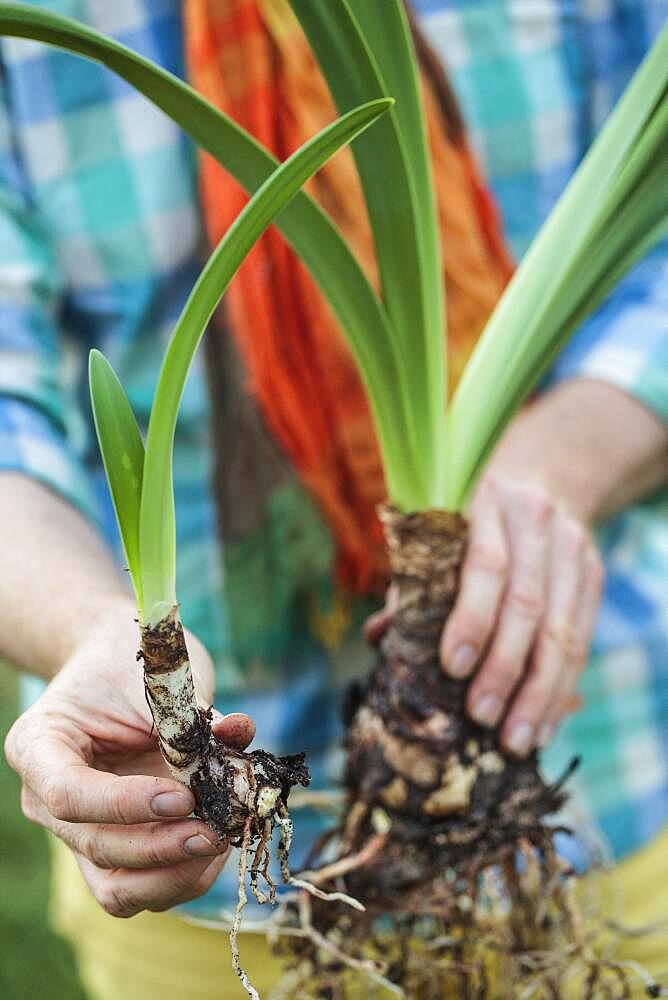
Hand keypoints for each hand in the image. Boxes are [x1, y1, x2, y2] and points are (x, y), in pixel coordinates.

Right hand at [4, 599, 254, 917]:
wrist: (113, 663)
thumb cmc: (127, 661)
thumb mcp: (155, 677)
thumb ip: (194, 718)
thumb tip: (239, 739)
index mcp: (40, 747)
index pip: (69, 796)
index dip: (128, 805)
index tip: (184, 796)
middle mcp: (46, 800)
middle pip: (98, 847)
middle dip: (165, 846)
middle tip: (219, 828)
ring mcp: (77, 832)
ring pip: (117, 889)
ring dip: (176, 874)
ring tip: (223, 839)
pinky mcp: (112, 849)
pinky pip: (142, 887)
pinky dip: (184, 875)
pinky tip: (220, 846)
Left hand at [440, 473, 602, 756]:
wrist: (546, 474)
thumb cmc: (474, 516)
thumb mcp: (442, 530)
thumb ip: (413, 582)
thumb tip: (380, 639)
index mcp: (487, 506)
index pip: (486, 566)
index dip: (472, 619)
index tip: (453, 667)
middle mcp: (537, 526)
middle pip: (528, 605)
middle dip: (505, 668)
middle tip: (481, 717)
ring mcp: (573, 551)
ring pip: (563, 631)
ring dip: (539, 692)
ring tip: (515, 740)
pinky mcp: (594, 577)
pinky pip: (582, 641)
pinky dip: (562, 688)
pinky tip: (543, 725)